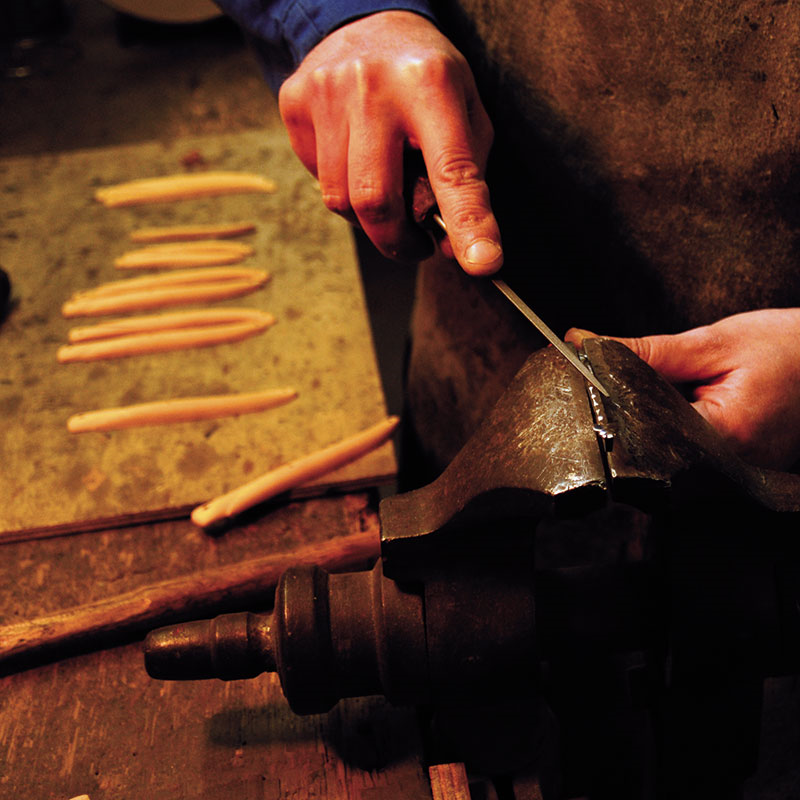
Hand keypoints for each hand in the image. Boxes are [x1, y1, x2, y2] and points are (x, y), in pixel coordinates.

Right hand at [278, 11, 502, 273]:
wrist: (363, 17)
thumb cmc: (426, 77)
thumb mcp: (464, 111)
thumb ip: (467, 178)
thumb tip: (452, 246)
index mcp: (431, 83)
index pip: (452, 170)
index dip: (469, 222)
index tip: (484, 264)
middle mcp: (373, 85)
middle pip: (376, 201)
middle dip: (398, 241)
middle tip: (417, 245)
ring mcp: (327, 92)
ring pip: (339, 200)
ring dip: (368, 219)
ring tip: (387, 194)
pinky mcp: (295, 102)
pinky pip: (316, 178)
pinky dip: (341, 187)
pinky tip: (354, 158)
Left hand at [565, 308, 799, 469]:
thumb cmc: (784, 346)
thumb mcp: (712, 342)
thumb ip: (646, 351)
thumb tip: (587, 346)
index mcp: (725, 433)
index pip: (644, 430)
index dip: (618, 406)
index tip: (603, 384)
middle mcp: (731, 466)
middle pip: (654, 447)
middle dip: (639, 414)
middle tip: (657, 382)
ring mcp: (738, 474)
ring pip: (670, 453)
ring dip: (660, 423)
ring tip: (688, 393)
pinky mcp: (739, 472)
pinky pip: (692, 456)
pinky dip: (681, 430)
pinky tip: (694, 407)